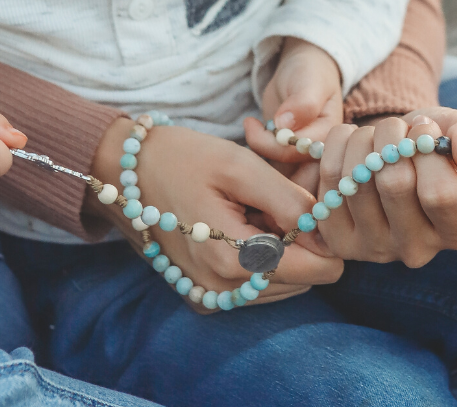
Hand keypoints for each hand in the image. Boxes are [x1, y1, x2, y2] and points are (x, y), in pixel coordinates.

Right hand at [86, 117, 342, 309]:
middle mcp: (222, 291)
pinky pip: (256, 285)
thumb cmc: (186, 159)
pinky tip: (238, 224)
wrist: (129, 171)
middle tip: (271, 199)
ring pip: (283, 282)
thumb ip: (291, 202)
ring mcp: (210, 297)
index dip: (325, 236)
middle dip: (300, 240)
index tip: (307, 203)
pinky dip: (260, 257)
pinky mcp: (203, 295)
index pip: (317, 270)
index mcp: (233, 260)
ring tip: (251, 210)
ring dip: (280, 248)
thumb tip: (327, 232)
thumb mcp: (242, 166)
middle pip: (302, 277)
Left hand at [243, 38, 342, 182]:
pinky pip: (271, 177)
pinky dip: (255, 164)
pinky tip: (251, 133)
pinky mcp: (287, 164)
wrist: (302, 73)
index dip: (271, 145)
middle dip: (262, 164)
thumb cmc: (309, 73)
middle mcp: (321, 157)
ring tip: (249, 129)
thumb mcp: (309, 81)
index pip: (299, 155)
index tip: (250, 122)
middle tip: (247, 132)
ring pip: (280, 184)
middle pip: (292, 180)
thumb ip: (302, 102)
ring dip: (257, 165)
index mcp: (331, 139)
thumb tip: (285, 125)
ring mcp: (304, 163)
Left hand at [311, 107, 456, 266]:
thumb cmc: (432, 146)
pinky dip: (339, 145)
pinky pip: (329, 178)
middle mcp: (418, 249)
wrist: (394, 157)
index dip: (428, 151)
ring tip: (376, 137)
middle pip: (394, 184)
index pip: (440, 195)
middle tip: (397, 127)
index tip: (426, 128)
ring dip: (365, 138)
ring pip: (357, 178)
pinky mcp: (338, 239)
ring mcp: (374, 249)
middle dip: (393, 137)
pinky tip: (353, 144)